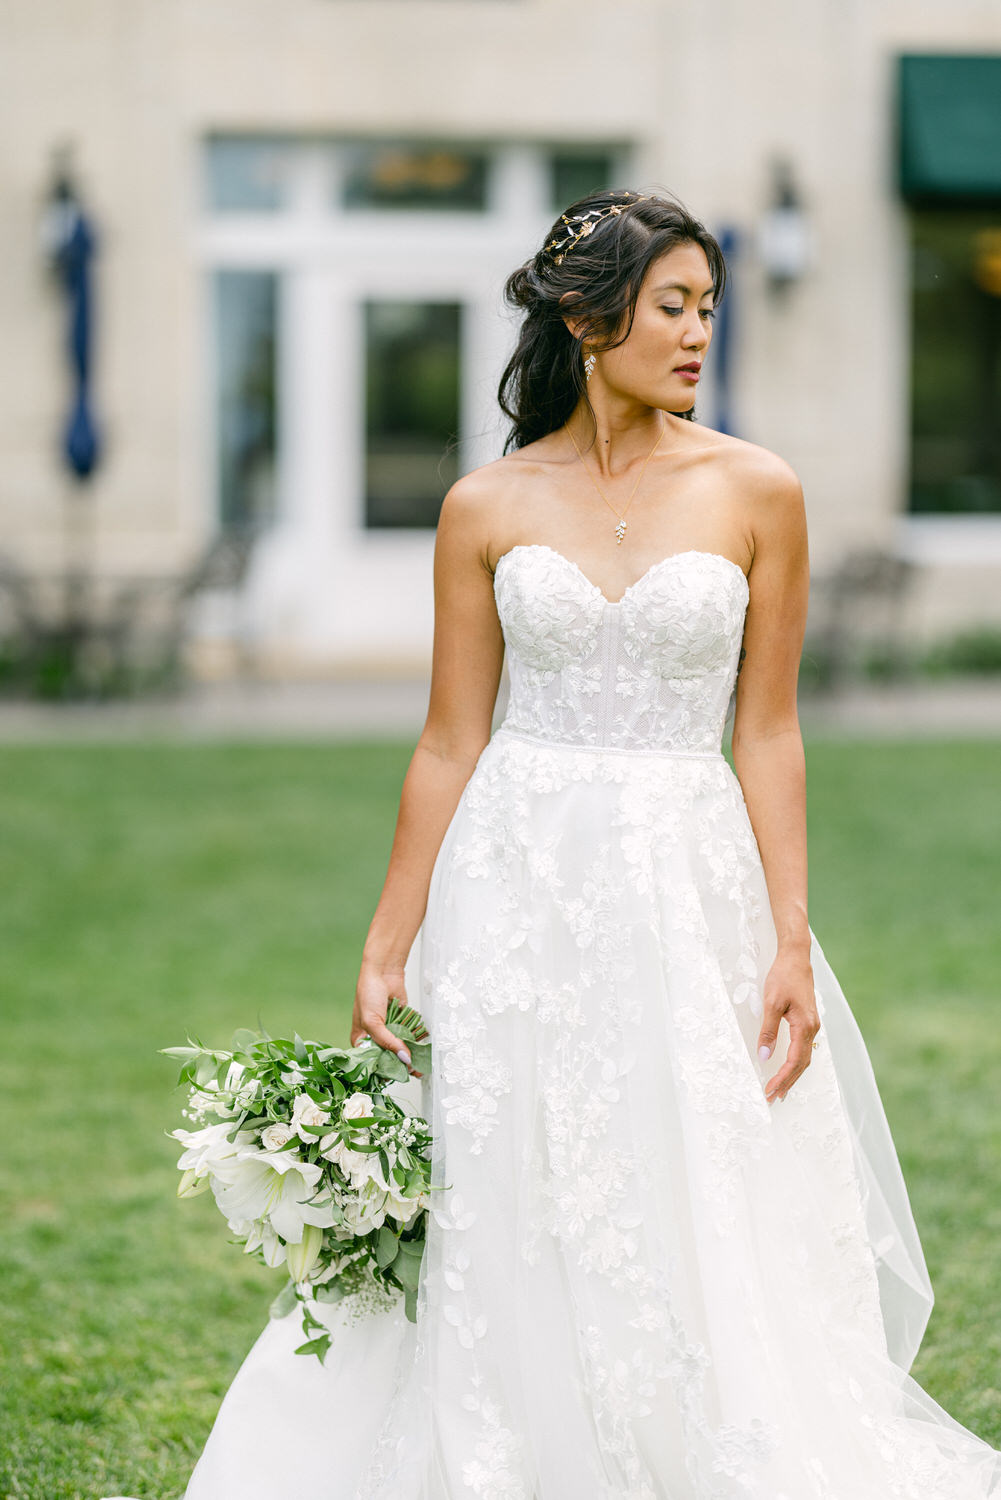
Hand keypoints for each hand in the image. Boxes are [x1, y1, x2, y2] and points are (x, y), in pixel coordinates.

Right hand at [350, 960, 422, 1077]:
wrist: (383, 971)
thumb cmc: (369, 994)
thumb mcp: (373, 1022)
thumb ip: (388, 1042)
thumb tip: (404, 1058)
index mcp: (361, 1040)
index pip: (373, 1060)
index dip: (385, 1068)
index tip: (399, 1075)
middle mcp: (375, 1037)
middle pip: (389, 1056)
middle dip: (402, 1064)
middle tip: (414, 1072)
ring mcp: (389, 1030)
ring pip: (401, 1047)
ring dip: (412, 1055)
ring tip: (422, 1065)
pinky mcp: (402, 1022)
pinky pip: (410, 1035)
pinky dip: (416, 1041)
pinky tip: (424, 1050)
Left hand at [756, 948, 818, 1102]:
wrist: (796, 958)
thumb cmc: (783, 977)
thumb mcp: (771, 1003)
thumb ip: (768, 1031)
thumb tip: (765, 1057)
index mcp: (804, 1026)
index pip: (794, 1061)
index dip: (782, 1078)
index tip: (769, 1090)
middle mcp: (812, 1029)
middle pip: (802, 1064)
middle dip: (788, 1082)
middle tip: (773, 1097)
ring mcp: (812, 1025)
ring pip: (804, 1057)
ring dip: (792, 1074)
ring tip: (780, 1088)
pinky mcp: (808, 1021)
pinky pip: (804, 1048)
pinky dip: (796, 1061)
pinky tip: (788, 1066)